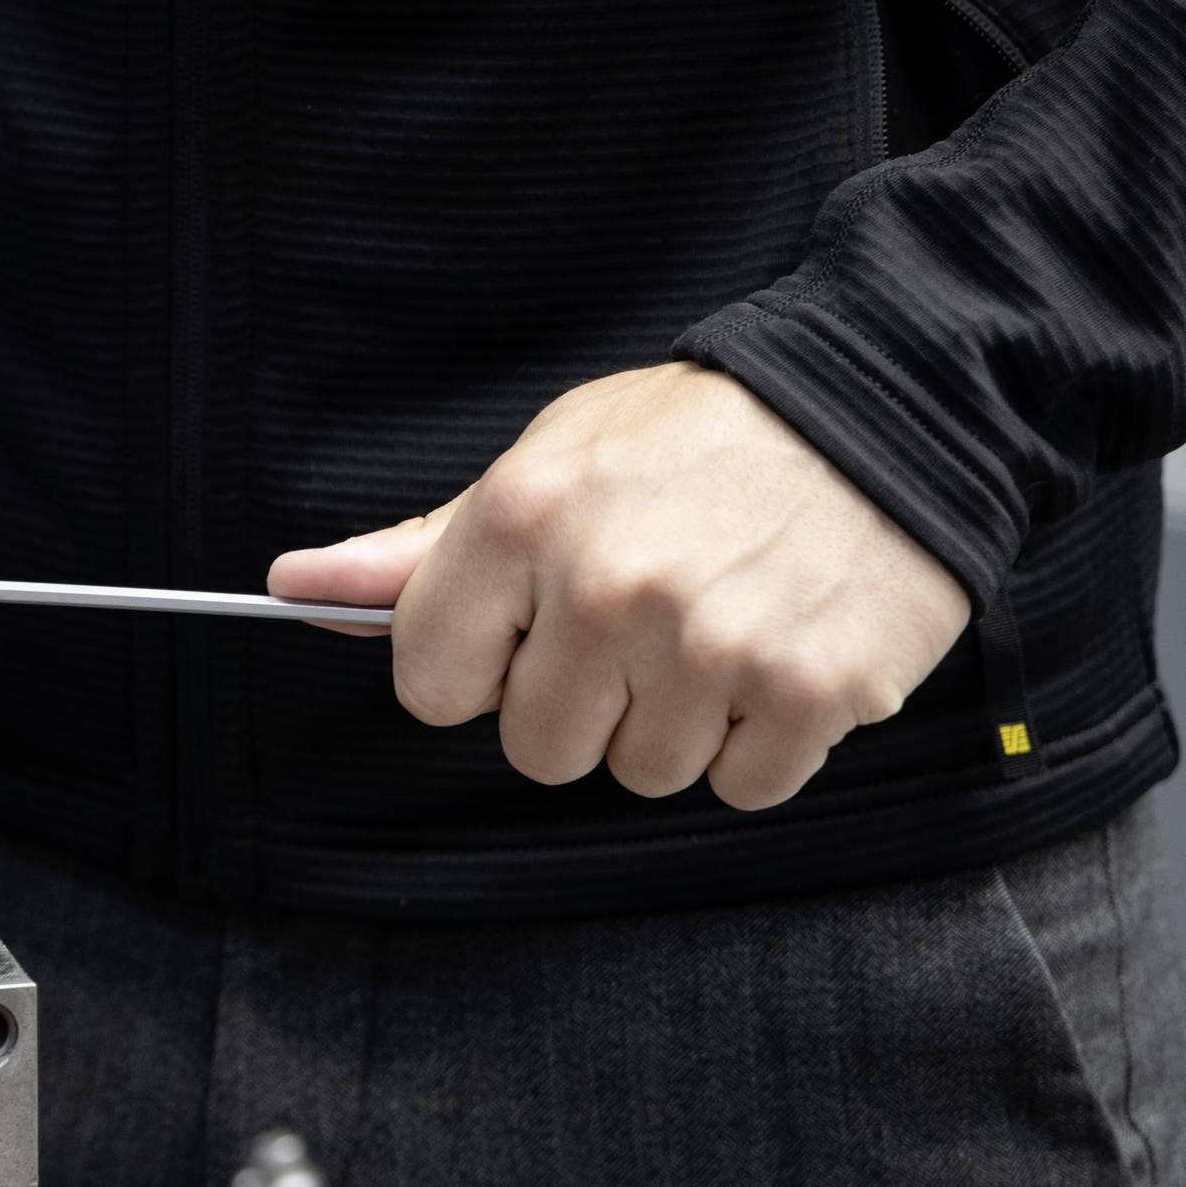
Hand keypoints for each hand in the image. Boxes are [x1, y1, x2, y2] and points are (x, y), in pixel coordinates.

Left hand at [267, 362, 968, 809]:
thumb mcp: (549, 460)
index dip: (482, 668)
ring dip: (678, 722)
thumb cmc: (699, 439)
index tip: (531, 629)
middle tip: (648, 621)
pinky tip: (779, 652)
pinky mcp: (811, 691)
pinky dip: (762, 741)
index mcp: (524, 522)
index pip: (432, 687)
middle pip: (539, 751)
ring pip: (642, 773)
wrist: (892, 399)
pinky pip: (740, 787)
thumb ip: (424, 549)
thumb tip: (293, 586)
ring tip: (722, 624)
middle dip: (586, 704)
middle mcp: (609, 589)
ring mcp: (713, 647)